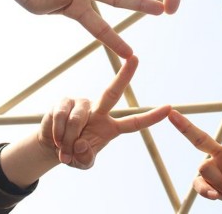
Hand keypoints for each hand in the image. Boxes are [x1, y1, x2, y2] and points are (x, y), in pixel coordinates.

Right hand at [39, 56, 170, 168]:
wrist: (52, 146)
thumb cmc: (73, 153)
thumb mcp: (83, 162)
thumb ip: (86, 158)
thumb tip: (83, 143)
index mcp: (111, 127)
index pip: (135, 122)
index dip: (151, 117)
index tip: (169, 108)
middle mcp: (100, 110)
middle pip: (113, 92)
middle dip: (125, 75)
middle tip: (135, 58)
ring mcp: (82, 104)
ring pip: (79, 118)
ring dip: (69, 138)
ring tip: (64, 149)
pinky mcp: (65, 101)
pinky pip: (61, 116)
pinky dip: (57, 132)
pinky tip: (56, 138)